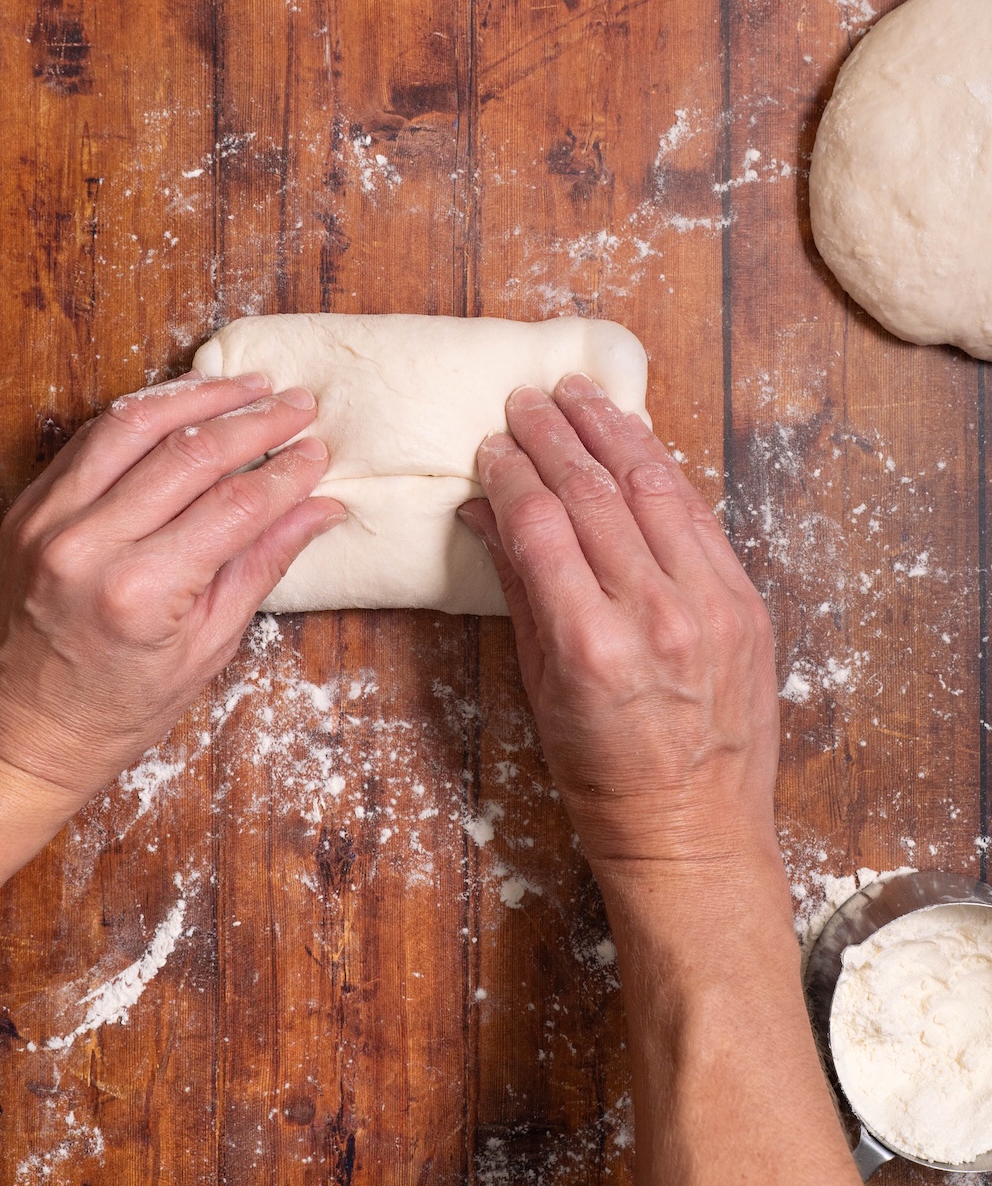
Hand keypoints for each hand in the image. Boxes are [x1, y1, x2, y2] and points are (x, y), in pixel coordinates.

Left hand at [0, 370, 344, 813]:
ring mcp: (49, 519)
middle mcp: (89, 544)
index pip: (235, 505)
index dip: (286, 473)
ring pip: (135, 423)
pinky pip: (92, 437)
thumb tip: (320, 508)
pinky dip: (144, 410)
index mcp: (140, 593)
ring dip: (200, 396)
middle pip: (190, 453)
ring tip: (250, 385)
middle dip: (255, 422)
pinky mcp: (28, 507)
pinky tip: (185, 400)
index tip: (318, 453)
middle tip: (299, 404)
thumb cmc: (112, 712)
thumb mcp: (206, 652)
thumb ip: (262, 567)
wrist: (13, 735)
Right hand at [459, 373, 779, 879]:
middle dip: (554, 437)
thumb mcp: (540, 690)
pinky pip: (699, 516)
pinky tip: (636, 443)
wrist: (696, 835)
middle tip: (525, 403)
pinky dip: (664, 471)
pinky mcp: (746, 604)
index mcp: (593, 646)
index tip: (490, 448)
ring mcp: (711, 607)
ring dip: (613, 432)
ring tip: (580, 396)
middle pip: (596, 493)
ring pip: (654, 488)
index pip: (541, 524)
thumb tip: (485, 514)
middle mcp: (657, 616)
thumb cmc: (605, 779)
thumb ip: (518, 590)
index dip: (510, 474)